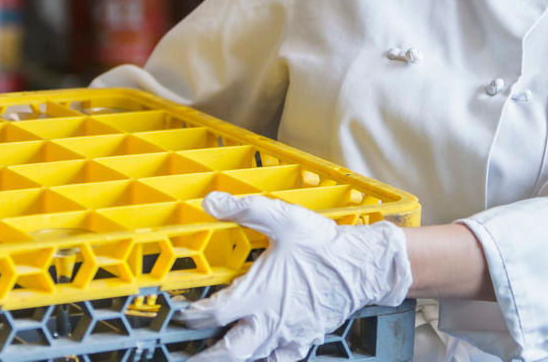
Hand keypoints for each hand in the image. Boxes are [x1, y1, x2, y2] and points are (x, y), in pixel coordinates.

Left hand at [182, 192, 411, 361]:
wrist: (364, 266)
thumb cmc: (324, 244)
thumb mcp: (282, 219)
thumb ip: (244, 209)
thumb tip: (211, 201)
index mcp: (259, 293)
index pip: (214, 314)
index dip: (193, 316)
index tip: (183, 315)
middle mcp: (270, 320)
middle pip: (230, 351)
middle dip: (207, 358)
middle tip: (189, 357)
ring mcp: (289, 333)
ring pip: (255, 359)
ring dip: (235, 359)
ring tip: (219, 359)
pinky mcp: (307, 337)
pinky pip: (282, 359)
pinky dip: (268, 360)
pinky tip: (263, 357)